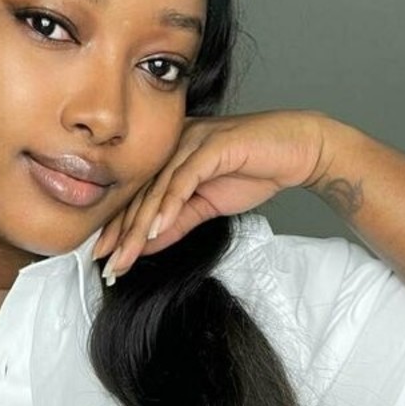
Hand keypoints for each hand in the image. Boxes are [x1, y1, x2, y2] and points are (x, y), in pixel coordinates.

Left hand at [91, 109, 331, 278]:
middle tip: (109, 265)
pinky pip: (184, 177)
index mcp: (170, 155)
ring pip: (158, 188)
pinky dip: (170, 204)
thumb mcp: (206, 206)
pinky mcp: (214, 144)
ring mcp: (193, 140)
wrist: (299, 150)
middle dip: (122, 234)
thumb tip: (144, 245)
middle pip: (141, 193)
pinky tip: (156, 229)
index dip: (119, 228)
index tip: (105, 259)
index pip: (137, 195)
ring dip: (140, 226)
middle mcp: (175, 143)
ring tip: (126, 256)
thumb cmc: (254, 170)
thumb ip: (176, 222)